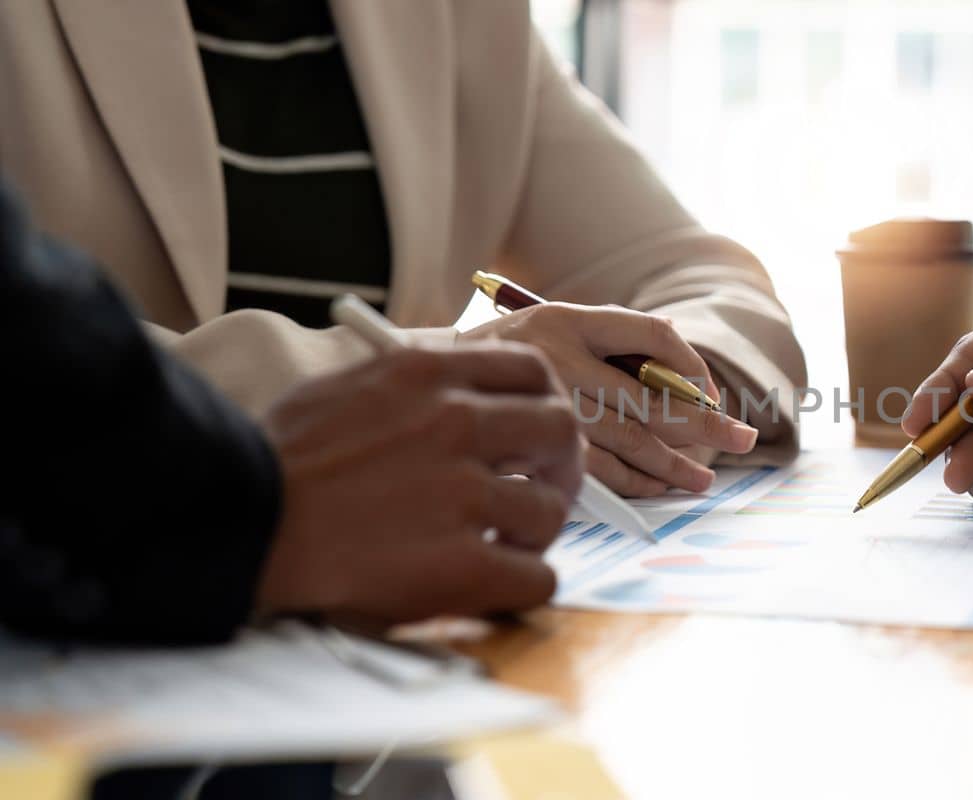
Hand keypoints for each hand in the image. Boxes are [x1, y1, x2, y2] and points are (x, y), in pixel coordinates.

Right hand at [254, 342, 582, 623]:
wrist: (238, 520)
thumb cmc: (276, 459)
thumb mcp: (346, 387)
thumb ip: (413, 384)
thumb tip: (460, 390)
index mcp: (428, 373)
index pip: (533, 372)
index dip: (547, 406)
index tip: (539, 435)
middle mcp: (457, 423)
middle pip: (561, 434)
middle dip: (560, 467)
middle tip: (541, 492)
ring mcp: (463, 493)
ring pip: (550, 511)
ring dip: (534, 533)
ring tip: (500, 545)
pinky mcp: (462, 563)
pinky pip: (538, 576)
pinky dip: (524, 584)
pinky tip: (493, 583)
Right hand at [464, 303, 757, 495]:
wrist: (417, 384)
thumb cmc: (499, 359)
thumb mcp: (546, 331)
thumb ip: (606, 343)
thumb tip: (687, 371)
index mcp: (565, 320)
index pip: (650, 334)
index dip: (690, 366)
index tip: (711, 393)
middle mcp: (556, 360)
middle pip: (649, 396)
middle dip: (704, 423)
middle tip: (743, 440)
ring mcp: (542, 408)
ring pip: (629, 440)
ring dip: (675, 464)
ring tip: (705, 479)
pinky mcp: (531, 450)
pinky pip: (599, 472)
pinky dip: (635, 483)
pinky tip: (659, 488)